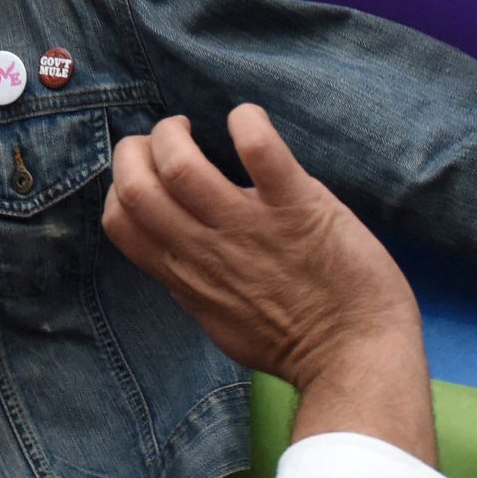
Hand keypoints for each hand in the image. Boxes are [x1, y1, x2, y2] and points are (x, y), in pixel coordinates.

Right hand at [104, 105, 434, 462]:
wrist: (357, 357)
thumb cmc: (294, 342)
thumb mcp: (221, 318)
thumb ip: (195, 280)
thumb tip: (182, 247)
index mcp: (186, 275)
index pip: (120, 221)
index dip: (120, 185)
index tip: (149, 172)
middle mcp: (206, 249)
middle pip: (135, 187)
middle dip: (136, 148)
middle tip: (169, 139)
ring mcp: (250, 228)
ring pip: (180, 165)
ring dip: (175, 133)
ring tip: (198, 128)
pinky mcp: (298, 208)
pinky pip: (260, 151)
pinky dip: (247, 122)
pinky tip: (249, 120)